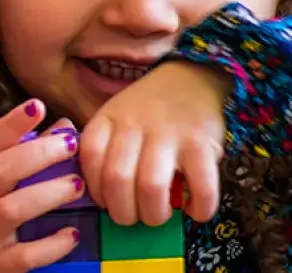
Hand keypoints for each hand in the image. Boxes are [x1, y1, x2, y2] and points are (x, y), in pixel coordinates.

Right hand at [0, 99, 85, 272]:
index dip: (11, 124)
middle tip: (71, 145)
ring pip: (10, 210)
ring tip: (76, 184)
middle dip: (36, 155)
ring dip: (47, 194)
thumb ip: (18, 158)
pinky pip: (22, 256)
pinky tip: (71, 234)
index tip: (37, 106)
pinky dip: (49, 245)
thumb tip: (62, 127)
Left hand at [78, 61, 229, 226]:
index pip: (89, 159)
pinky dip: (199, 208)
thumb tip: (108, 200)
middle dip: (124, 213)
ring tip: (160, 215)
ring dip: (154, 214)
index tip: (109, 202)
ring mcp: (169, 133)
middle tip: (135, 216)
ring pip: (151, 187)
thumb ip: (107, 148)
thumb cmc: (151, 108)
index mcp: (109, 118)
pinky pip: (200, 186)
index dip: (97, 190)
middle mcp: (135, 124)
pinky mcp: (202, 143)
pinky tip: (194, 210)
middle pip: (117, 179)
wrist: (195, 76)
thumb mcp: (118, 115)